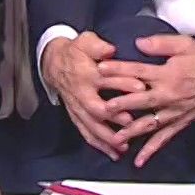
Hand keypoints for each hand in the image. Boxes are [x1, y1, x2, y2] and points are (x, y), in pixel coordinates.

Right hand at [40, 32, 140, 160]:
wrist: (54, 63)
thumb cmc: (74, 52)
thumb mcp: (85, 41)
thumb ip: (97, 46)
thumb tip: (109, 50)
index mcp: (86, 74)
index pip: (105, 80)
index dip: (122, 83)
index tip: (140, 86)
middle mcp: (81, 93)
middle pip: (96, 110)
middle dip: (114, 118)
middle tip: (131, 123)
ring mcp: (77, 107)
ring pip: (91, 126)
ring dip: (107, 138)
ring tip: (124, 146)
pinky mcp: (76, 116)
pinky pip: (86, 133)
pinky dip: (99, 145)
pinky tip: (113, 153)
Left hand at [98, 35, 194, 167]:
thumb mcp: (184, 45)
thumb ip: (160, 43)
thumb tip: (139, 43)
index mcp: (168, 74)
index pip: (138, 72)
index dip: (119, 69)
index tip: (100, 68)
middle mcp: (169, 95)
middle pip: (141, 100)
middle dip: (121, 104)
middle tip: (103, 108)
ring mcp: (173, 111)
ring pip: (149, 123)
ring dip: (131, 131)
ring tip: (114, 137)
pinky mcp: (179, 122)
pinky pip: (164, 138)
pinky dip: (151, 150)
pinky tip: (138, 160)